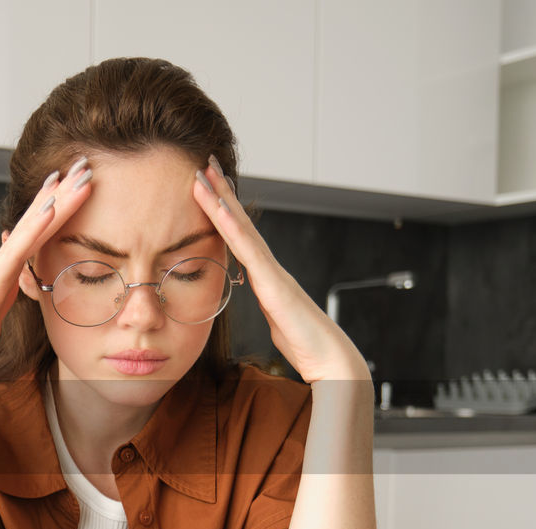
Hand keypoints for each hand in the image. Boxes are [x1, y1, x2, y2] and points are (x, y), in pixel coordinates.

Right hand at [0, 158, 94, 382]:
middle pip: (33, 221)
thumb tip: (19, 289)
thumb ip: (6, 297)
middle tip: (83, 164)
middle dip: (60, 191)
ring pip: (30, 227)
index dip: (52, 207)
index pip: (32, 233)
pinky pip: (19, 249)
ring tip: (78, 174)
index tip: (71, 184)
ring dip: (57, 199)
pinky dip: (36, 227)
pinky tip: (53, 207)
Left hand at [192, 157, 369, 384]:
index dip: (222, 210)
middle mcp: (269, 267)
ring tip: (205, 173)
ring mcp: (272, 271)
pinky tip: (217, 209)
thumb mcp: (276, 320)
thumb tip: (260, 300)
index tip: (207, 185)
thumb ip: (266, 305)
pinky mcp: (273, 284)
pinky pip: (248, 251)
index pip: (239, 236)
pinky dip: (232, 228)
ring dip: (221, 200)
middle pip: (240, 222)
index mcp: (266, 275)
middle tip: (205, 162)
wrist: (330, 360)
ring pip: (242, 229)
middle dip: (222, 192)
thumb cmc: (305, 344)